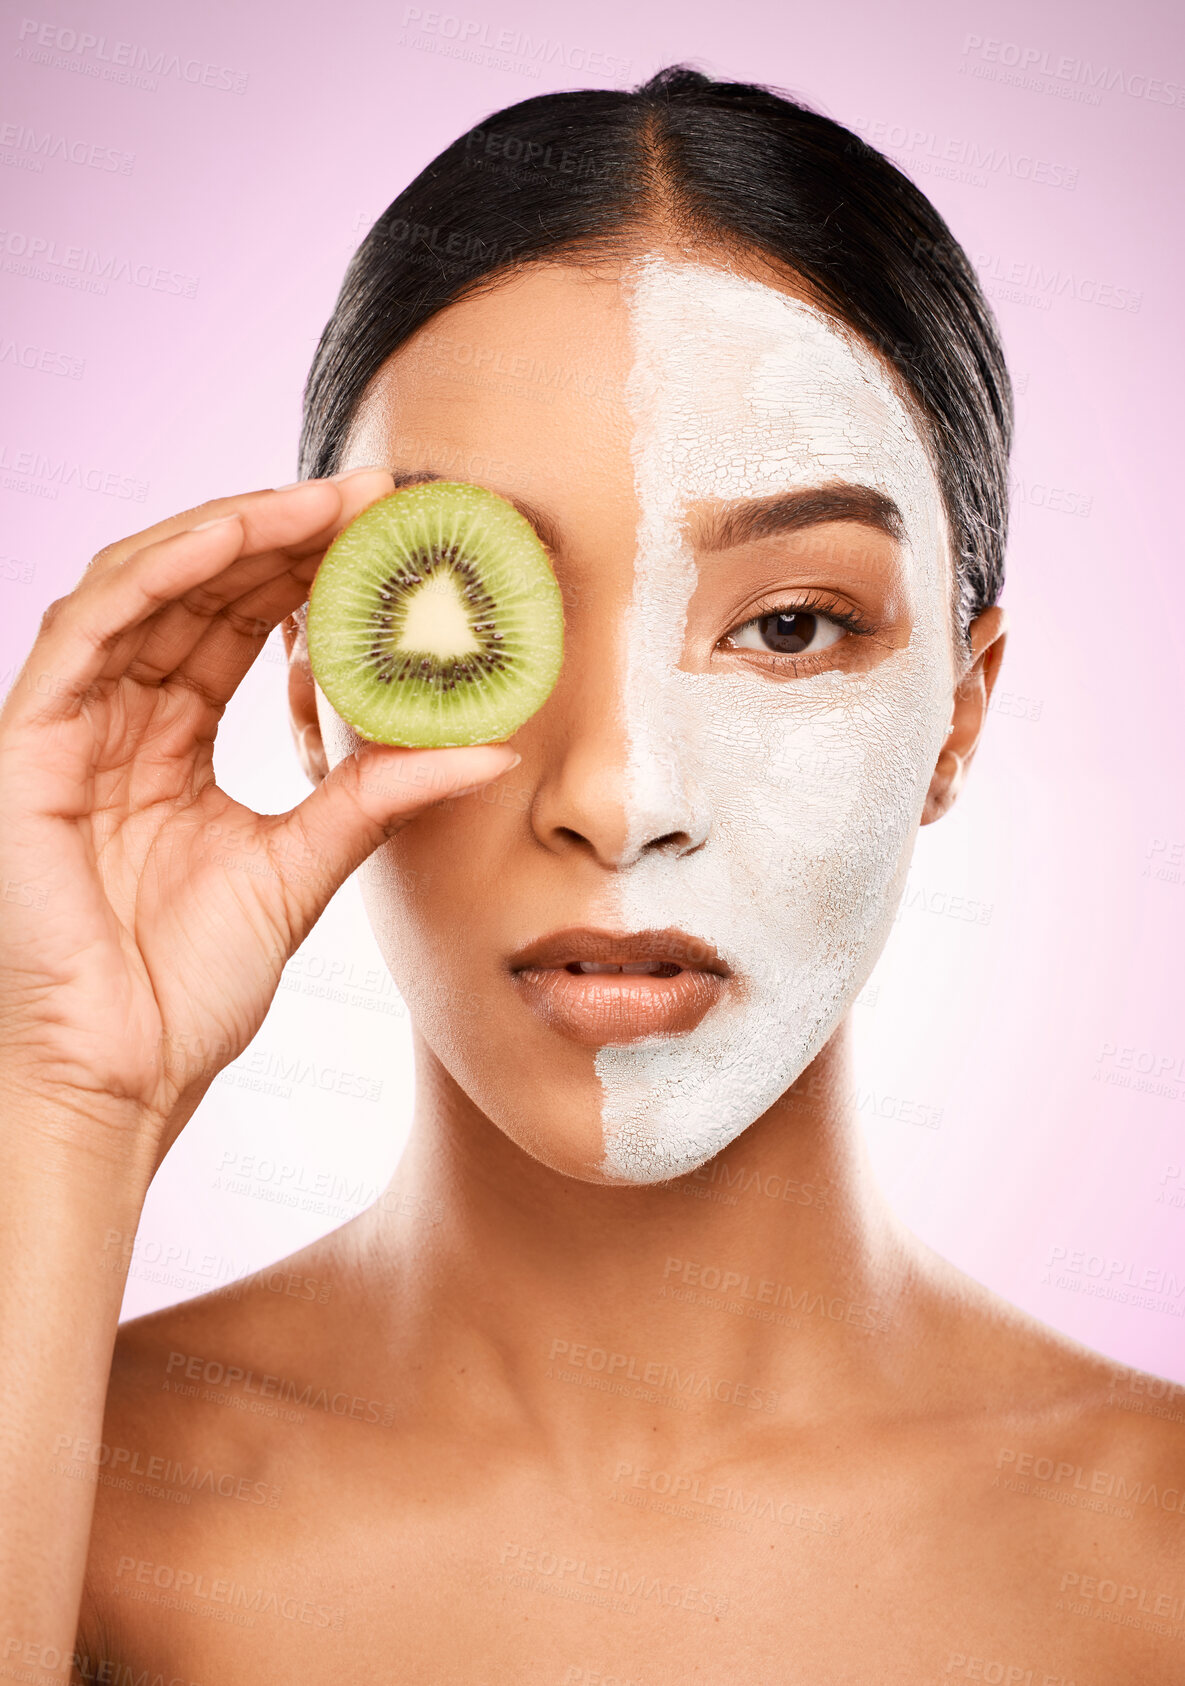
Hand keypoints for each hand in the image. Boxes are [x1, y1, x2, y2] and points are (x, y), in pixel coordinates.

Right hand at [0, 469, 517, 1159]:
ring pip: (145, 588)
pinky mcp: (26, 744)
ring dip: (235, 533)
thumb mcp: (303, 869)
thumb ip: (378, 798)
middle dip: (286, 536)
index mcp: (171, 752)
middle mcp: (117, 724)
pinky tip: (238, 536)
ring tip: (328, 504)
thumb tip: (489, 749)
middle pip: (199, 594)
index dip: (311, 575)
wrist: (114, 1083)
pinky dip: (162, 571)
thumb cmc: (185, 994)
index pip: (238, 630)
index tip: (396, 539)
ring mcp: (67, 728)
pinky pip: (89, 626)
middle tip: (379, 498)